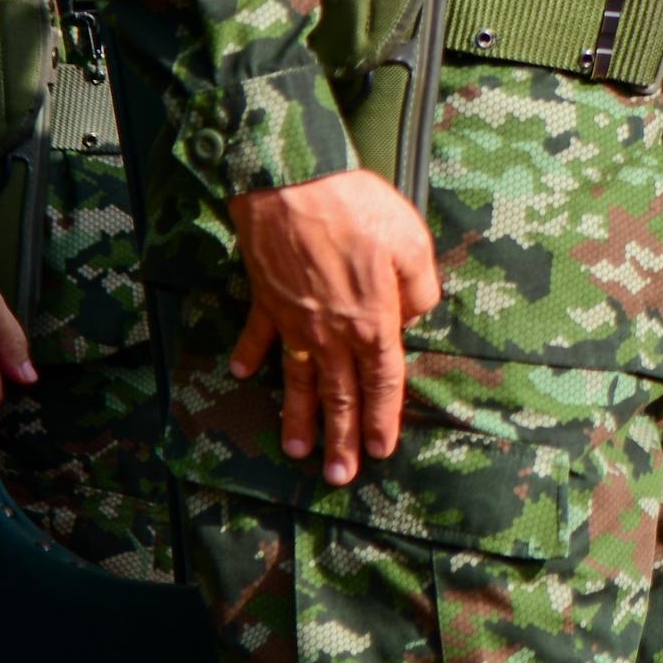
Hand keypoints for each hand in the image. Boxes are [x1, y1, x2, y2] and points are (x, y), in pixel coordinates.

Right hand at [225, 168, 442, 483]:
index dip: (383, 419)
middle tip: (338, 478)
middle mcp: (331, 333)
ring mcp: (293, 320)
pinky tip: (239, 376)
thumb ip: (422, 289)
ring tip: (295, 452)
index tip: (380, 451)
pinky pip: (256, 336)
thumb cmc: (357, 209)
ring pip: (296, 380)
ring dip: (296, 418)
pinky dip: (247, 357)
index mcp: (373, 323)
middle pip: (339, 396)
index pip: (383, 383)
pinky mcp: (265, 298)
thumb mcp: (414, 244)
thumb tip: (415, 316)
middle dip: (341, 439)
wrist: (291, 184)